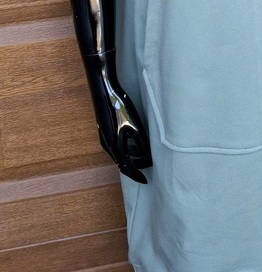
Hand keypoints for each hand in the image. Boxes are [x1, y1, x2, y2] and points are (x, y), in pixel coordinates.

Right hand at [91, 69, 152, 183]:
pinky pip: (115, 147)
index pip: (126, 167)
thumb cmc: (120, 107)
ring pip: (118, 154)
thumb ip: (141, 143)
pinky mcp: (104, 130)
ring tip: (142, 157)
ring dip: (129, 158)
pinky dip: (124, 150)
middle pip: (121, 163)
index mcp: (114, 146)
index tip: (146, 180)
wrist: (104, 91)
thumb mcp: (135, 126)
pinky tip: (132, 144)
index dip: (137, 174)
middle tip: (146, 167)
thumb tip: (148, 157)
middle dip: (134, 167)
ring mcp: (104, 138)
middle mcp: (107, 145)